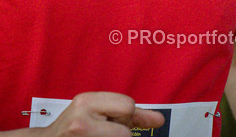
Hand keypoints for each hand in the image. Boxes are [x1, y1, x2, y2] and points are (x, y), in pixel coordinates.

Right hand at [39, 92, 164, 135]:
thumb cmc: (76, 127)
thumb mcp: (99, 112)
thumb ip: (132, 115)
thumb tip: (160, 120)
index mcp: (86, 102)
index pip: (127, 106)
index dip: (125, 116)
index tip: (111, 120)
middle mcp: (81, 121)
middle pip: (125, 132)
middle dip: (120, 132)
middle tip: (102, 131)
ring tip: (98, 136)